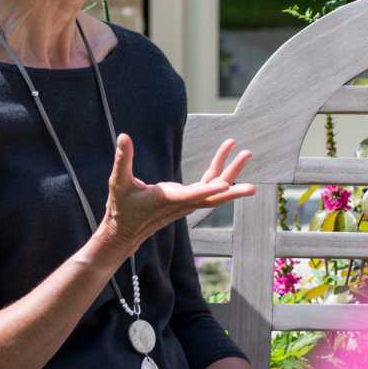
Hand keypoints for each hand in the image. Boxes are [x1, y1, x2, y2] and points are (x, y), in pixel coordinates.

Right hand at [102, 136, 253, 251]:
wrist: (125, 232)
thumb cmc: (122, 208)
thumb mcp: (118, 182)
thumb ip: (123, 160)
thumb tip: (124, 136)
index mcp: (168, 200)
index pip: (192, 196)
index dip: (209, 190)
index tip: (225, 186)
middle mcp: (183, 203)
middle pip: (215, 192)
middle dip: (233, 175)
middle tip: (248, 156)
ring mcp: (187, 203)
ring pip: (215, 188)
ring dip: (231, 171)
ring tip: (246, 153)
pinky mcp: (186, 200)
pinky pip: (208, 186)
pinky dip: (217, 173)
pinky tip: (224, 159)